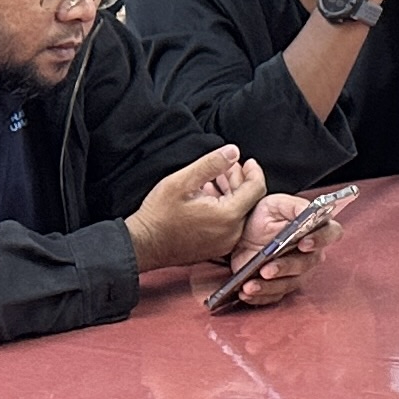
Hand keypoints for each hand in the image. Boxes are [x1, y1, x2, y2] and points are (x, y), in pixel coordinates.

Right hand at [128, 145, 266, 271]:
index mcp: (228, 216)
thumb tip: (234, 151)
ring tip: (214, 178)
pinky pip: (230, 223)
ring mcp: (225, 243)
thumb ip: (211, 165)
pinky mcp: (217, 247)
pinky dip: (225, 207)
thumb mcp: (182, 182)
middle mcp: (232, 233)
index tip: (247, 161)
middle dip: (240, 180)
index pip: (256, 189)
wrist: (142, 244)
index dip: (254, 171)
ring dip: (231, 192)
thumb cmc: (158, 215)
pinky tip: (208, 196)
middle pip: (249, 200)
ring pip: (239, 211)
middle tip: (226, 166)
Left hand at [218, 187, 336, 306]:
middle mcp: (310, 254)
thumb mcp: (276, 204)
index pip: (330, 233)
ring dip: (270, 286)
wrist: (240, 234)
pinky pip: (274, 295)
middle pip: (307, 264)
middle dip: (286, 267)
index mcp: (314, 230)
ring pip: (289, 283)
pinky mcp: (279, 286)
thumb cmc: (262, 216)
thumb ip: (295, 206)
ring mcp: (296, 273)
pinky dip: (259, 296)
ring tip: (250, 285)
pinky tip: (246, 292)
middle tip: (267, 269)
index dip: (320, 239)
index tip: (303, 243)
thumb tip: (309, 211)